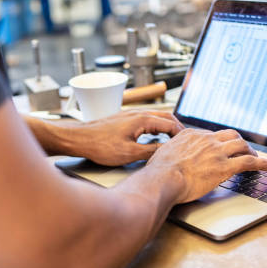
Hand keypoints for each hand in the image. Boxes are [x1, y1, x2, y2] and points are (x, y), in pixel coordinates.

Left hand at [68, 110, 183, 165]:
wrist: (79, 139)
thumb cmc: (100, 146)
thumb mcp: (129, 154)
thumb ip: (150, 152)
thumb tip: (166, 152)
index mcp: (142, 119)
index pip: (171, 124)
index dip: (182, 135)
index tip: (188, 144)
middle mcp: (138, 113)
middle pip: (166, 117)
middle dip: (177, 128)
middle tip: (185, 141)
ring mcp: (130, 115)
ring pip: (156, 118)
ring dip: (167, 127)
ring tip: (173, 139)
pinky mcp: (124, 120)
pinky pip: (146, 120)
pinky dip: (156, 127)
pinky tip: (153, 137)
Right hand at [146, 128, 266, 203]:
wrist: (162, 180)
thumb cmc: (158, 173)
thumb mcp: (161, 155)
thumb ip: (170, 154)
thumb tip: (167, 160)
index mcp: (190, 135)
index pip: (211, 135)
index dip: (220, 142)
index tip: (223, 148)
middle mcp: (205, 140)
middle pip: (230, 135)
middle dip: (239, 143)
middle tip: (244, 151)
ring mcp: (216, 152)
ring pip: (241, 145)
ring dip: (252, 152)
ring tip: (258, 159)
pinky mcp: (224, 166)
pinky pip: (249, 162)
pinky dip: (263, 163)